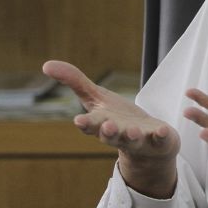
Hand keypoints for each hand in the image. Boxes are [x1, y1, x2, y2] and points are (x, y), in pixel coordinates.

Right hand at [42, 60, 179, 196]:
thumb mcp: (97, 97)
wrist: (146, 143)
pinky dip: (160, 135)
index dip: (86, 124)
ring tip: (132, 131)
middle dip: (107, 132)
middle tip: (107, 127)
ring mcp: (139, 139)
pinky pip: (160, 139)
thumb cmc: (117, 118)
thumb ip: (75, 82)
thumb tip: (45, 65)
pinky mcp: (159, 140)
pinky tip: (161, 129)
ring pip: (132, 139)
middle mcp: (118, 134)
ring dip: (131, 135)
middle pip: (110, 135)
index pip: (91, 125)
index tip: (79, 121)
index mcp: (102, 124)